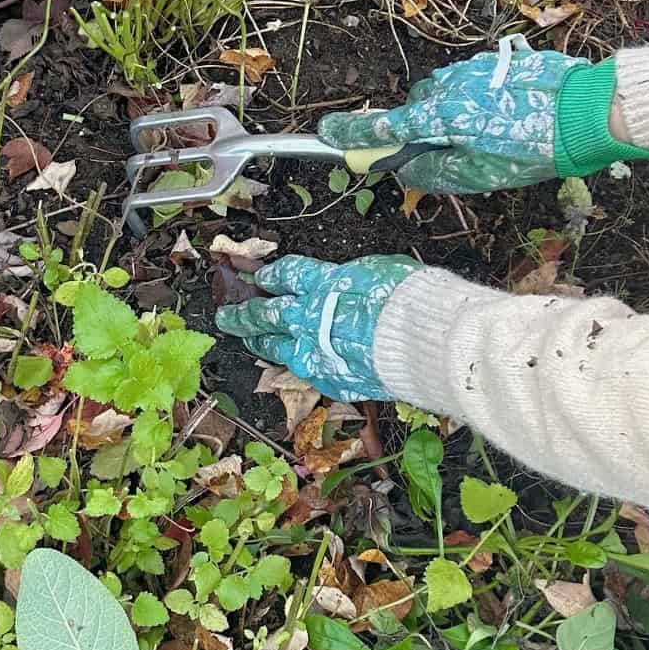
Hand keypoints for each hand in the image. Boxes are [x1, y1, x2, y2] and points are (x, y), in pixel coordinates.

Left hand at [215, 254, 419, 401]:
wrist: (421, 341)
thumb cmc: (409, 300)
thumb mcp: (378, 271)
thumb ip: (352, 281)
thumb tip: (348, 286)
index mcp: (323, 283)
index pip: (286, 276)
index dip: (271, 276)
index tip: (259, 277)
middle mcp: (309, 315)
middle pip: (266, 313)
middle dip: (244, 313)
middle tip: (227, 314)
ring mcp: (314, 350)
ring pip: (275, 346)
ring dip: (258, 342)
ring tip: (247, 340)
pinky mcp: (327, 378)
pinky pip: (304, 371)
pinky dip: (296, 366)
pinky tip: (290, 366)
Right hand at [318, 38, 648, 193]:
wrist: (588, 109)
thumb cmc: (537, 148)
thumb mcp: (484, 175)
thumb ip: (437, 173)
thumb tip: (406, 172)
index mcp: (445, 117)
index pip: (386, 127)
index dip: (354, 134)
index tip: (327, 135)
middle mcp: (452, 86)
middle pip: (414, 106)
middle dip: (417, 126)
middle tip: (440, 149)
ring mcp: (473, 69)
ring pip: (441, 92)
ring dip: (447, 112)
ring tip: (484, 133)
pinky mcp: (494, 61)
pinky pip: (467, 81)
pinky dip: (471, 98)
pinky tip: (500, 115)